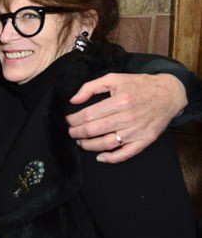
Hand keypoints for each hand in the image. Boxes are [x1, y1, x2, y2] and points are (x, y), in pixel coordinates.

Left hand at [66, 73, 186, 162]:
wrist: (169, 94)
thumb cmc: (138, 85)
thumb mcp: (114, 78)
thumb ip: (91, 87)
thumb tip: (74, 100)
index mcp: (120, 100)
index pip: (88, 115)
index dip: (74, 120)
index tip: (68, 120)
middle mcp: (128, 117)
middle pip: (94, 130)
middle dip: (77, 133)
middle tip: (71, 132)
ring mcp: (137, 130)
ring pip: (106, 143)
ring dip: (89, 145)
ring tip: (81, 142)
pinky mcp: (145, 140)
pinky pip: (125, 154)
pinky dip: (111, 158)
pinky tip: (99, 157)